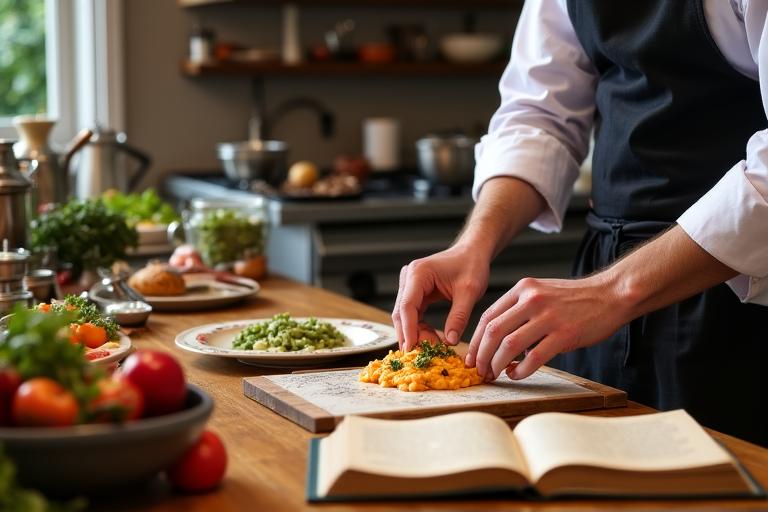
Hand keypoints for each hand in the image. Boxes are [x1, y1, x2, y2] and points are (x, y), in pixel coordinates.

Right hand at [392, 245, 489, 351]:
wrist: (472, 253)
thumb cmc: (472, 265)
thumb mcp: (469, 291)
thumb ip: (459, 316)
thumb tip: (450, 341)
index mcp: (418, 273)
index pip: (407, 306)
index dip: (409, 330)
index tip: (412, 349)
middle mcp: (408, 278)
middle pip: (401, 313)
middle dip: (411, 335)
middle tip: (424, 355)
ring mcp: (409, 285)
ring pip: (404, 316)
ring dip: (414, 334)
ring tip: (431, 349)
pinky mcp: (415, 292)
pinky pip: (412, 315)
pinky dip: (419, 328)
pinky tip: (431, 339)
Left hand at [466, 274, 629, 380]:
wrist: (611, 295)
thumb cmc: (574, 299)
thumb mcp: (541, 292)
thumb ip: (519, 309)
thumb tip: (496, 339)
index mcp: (523, 289)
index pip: (488, 316)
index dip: (476, 340)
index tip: (472, 357)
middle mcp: (532, 300)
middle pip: (494, 331)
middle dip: (482, 355)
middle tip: (480, 370)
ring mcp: (548, 316)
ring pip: (509, 345)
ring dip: (497, 364)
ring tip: (496, 374)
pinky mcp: (564, 333)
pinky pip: (534, 357)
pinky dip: (520, 370)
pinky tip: (517, 374)